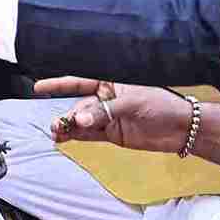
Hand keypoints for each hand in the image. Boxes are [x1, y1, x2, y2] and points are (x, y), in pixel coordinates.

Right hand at [36, 78, 193, 154]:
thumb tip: (80, 119)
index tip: (39, 87)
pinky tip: (65, 138)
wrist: (181, 128)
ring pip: (82, 120)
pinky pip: (90, 133)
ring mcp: (108, 116)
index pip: (80, 81)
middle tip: (58, 125)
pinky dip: (77, 136)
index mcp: (110, 81)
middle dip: (67, 114)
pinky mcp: (112, 133)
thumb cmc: (161, 104)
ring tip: (57, 133)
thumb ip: (105, 111)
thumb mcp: (133, 102)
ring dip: (68, 127)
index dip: (58, 84)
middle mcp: (107, 98)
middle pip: (79, 105)